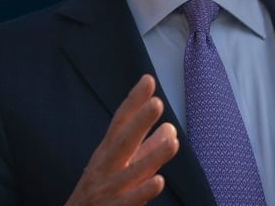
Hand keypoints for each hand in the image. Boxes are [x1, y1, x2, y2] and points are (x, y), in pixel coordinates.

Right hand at [66, 74, 179, 205]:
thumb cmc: (101, 190)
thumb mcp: (120, 166)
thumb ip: (146, 149)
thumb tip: (170, 128)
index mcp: (107, 151)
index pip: (120, 121)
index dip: (134, 101)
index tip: (148, 80)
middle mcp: (105, 166)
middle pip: (123, 141)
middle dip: (139, 122)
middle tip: (157, 103)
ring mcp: (108, 188)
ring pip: (130, 171)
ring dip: (151, 156)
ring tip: (173, 142)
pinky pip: (128, 200)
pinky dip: (142, 191)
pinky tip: (159, 181)